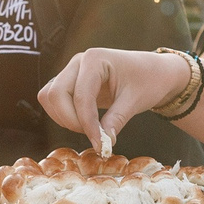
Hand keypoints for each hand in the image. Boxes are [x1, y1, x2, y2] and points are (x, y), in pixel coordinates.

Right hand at [36, 47, 186, 155]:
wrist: (154, 72)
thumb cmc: (148, 80)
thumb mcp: (136, 101)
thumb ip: (117, 120)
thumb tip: (102, 143)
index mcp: (95, 59)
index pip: (81, 96)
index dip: (87, 123)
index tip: (100, 144)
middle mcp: (78, 62)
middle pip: (55, 94)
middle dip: (70, 120)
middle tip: (94, 135)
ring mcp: (72, 71)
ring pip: (49, 97)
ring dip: (64, 118)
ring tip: (91, 129)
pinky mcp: (71, 82)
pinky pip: (55, 100)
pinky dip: (64, 115)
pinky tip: (86, 123)